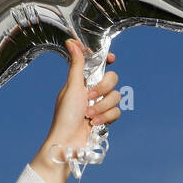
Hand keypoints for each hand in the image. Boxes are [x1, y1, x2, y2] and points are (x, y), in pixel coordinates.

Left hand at [30, 39, 120, 182]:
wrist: (68, 141)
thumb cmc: (65, 115)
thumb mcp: (72, 87)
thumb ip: (76, 65)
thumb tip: (71, 42)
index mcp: (82, 81)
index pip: (98, 64)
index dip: (106, 59)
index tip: (111, 58)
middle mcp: (92, 91)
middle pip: (112, 79)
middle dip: (103, 89)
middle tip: (89, 97)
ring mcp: (99, 104)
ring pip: (116, 97)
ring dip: (101, 107)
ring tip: (88, 115)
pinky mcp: (105, 118)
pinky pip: (117, 112)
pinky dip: (106, 117)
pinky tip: (93, 123)